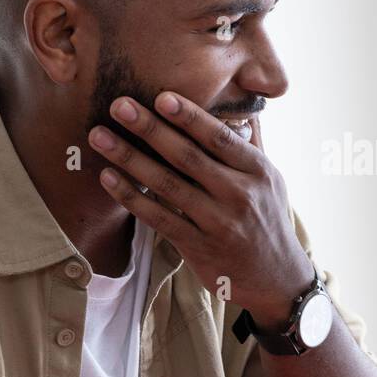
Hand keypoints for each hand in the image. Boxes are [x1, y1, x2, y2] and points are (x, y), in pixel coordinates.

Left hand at [87, 91, 314, 330]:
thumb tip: (241, 105)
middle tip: (118, 105)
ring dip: (129, 158)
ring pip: (167, 185)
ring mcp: (217, 223)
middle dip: (149, 128)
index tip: (161, 97)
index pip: (219, 138)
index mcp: (258, 171)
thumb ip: (251, 145)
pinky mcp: (197, 247)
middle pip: (187, 156)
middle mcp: (239, 195)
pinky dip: (131, 197)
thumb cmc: (268, 220)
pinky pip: (158, 218)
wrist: (277, 279)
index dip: (189, 116)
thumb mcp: (271, 180)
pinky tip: (109, 178)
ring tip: (99, 136)